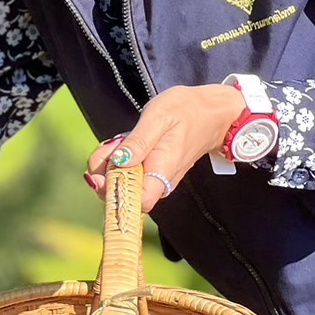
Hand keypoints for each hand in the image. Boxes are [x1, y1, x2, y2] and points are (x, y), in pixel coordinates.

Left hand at [86, 84, 246, 212]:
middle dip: (105, 175)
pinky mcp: (152, 168)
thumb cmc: (187, 111)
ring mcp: (155, 175)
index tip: (102, 174)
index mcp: (161, 171)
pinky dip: (118, 159)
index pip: (138, 203)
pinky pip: (129, 171)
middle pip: (123, 194)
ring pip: (123, 182)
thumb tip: (119, 162)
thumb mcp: (158, 118)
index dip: (115, 195)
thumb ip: (138, 142)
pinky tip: (123, 142)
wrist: (212, 111)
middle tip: (111, 147)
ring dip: (110, 164)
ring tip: (119, 140)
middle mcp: (159, 180)